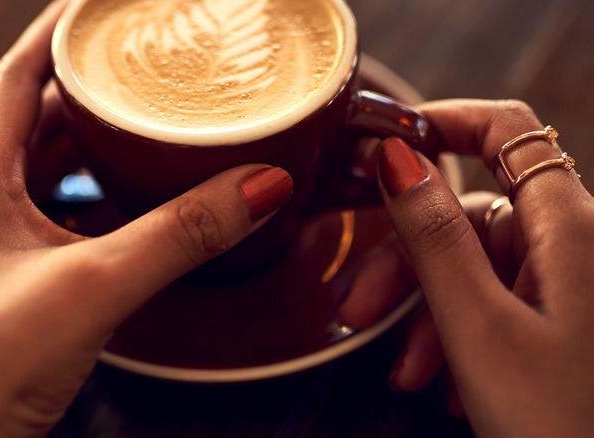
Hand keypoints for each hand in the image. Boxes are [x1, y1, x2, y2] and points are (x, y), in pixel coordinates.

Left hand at [0, 3, 291, 436]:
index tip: (91, 8)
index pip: (13, 79)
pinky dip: (98, 199)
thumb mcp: (94, 284)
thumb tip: (261, 183)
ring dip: (90, 142)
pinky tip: (131, 204)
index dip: (52, 35)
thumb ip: (181, 233)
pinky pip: (62, 219)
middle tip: (133, 65)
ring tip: (139, 121)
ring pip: (48, 172)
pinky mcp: (21, 286)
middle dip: (82, 86)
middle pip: (33, 119)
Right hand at [361, 99, 592, 436]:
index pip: (507, 132)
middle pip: (474, 217)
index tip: (387, 144)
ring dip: (429, 316)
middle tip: (358, 309)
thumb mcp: (478, 326)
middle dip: (408, 263)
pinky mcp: (562, 321)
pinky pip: (498, 305)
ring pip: (479, 270)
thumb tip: (398, 158)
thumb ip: (434, 236)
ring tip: (407, 373)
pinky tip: (447, 386)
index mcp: (568, 228)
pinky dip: (461, 337)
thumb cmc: (561, 424)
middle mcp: (575, 245)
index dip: (445, 123)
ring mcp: (570, 285)